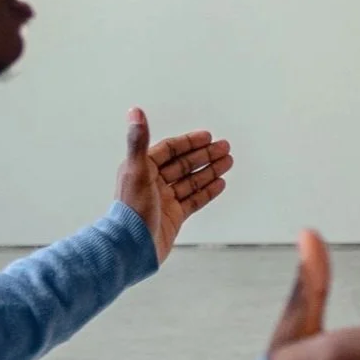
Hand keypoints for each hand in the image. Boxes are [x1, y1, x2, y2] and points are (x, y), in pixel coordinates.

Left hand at [114, 107, 233, 263]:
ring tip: (228, 162)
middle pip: (183, 164)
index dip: (188, 142)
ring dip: (210, 170)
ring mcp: (164, 201)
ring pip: (191, 181)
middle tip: (225, 147)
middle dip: (205, 155)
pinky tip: (220, 183)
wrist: (131, 249)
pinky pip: (193, 200)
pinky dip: (207, 191)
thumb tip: (134, 110)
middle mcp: (153, 183)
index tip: (208, 136)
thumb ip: (138, 140)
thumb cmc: (131, 211)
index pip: (169, 150)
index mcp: (142, 169)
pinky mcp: (173, 218)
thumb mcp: (137, 171)